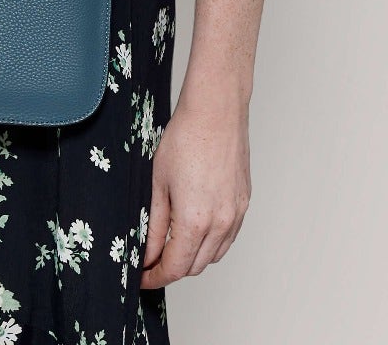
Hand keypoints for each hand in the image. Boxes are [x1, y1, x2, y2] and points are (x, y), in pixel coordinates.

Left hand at [139, 97, 250, 287]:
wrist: (215, 111)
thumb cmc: (186, 137)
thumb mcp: (158, 183)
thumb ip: (152, 224)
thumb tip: (147, 253)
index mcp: (195, 220)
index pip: (175, 267)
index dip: (155, 277)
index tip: (143, 277)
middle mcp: (221, 223)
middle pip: (195, 266)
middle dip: (172, 268)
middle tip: (152, 259)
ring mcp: (236, 214)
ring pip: (214, 255)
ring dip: (193, 256)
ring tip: (172, 242)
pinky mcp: (244, 203)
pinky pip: (228, 237)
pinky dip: (211, 242)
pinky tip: (196, 227)